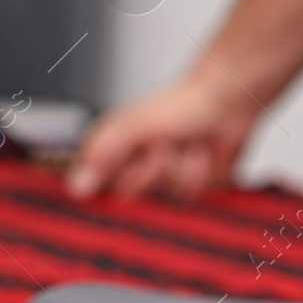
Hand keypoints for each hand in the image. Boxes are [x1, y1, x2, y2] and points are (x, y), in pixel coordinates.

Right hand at [66, 74, 259, 200]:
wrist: (226, 104)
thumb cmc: (180, 107)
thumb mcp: (132, 126)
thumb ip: (102, 154)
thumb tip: (76, 189)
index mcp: (113, 156)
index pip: (96, 191)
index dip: (110, 183)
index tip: (129, 166)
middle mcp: (135, 171)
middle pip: (133, 198)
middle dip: (152, 169)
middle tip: (163, 146)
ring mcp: (164, 183)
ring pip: (165, 198)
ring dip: (181, 169)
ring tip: (186, 146)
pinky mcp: (191, 190)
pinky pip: (191, 198)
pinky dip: (200, 174)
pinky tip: (203, 156)